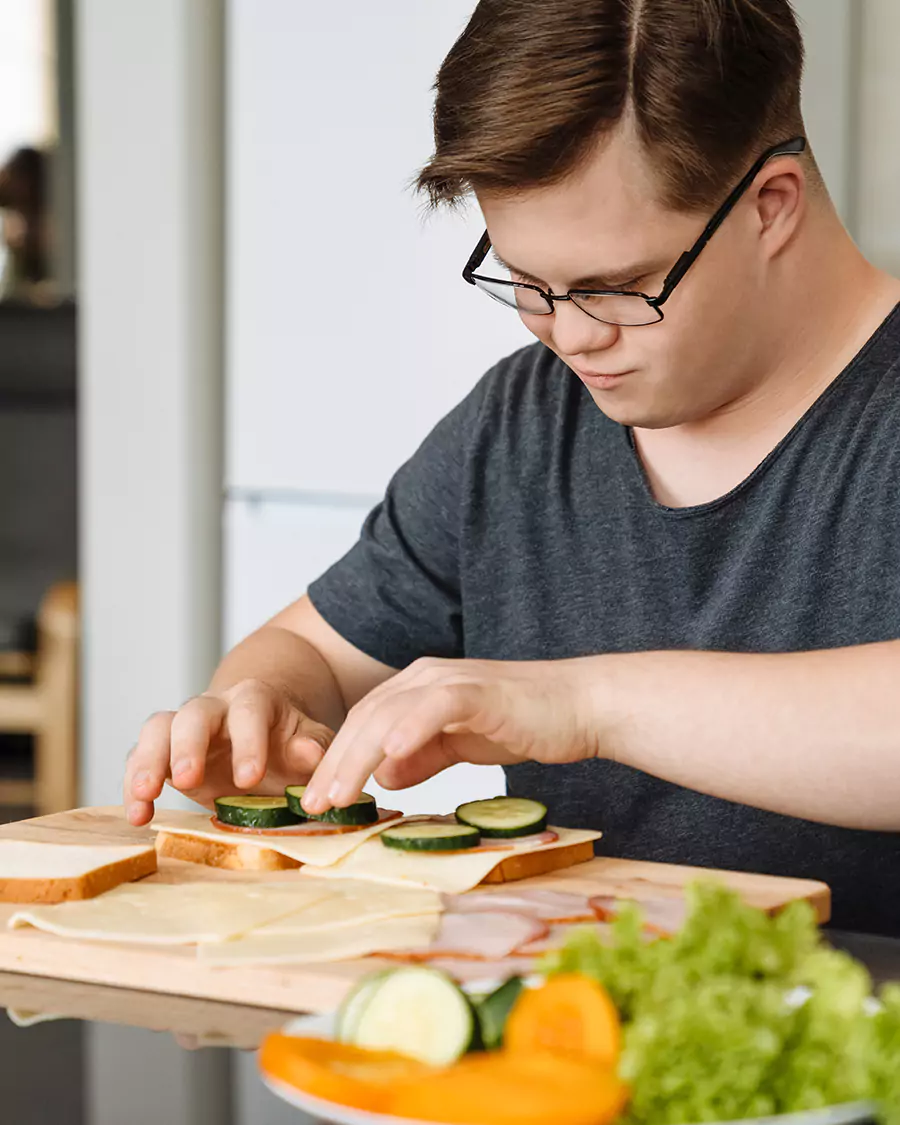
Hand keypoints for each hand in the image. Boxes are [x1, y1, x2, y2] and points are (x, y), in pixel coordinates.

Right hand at [124, 679, 334, 824]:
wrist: (263, 744)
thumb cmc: (286, 744)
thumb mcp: (307, 743)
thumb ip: (312, 747)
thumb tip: (312, 753)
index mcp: (255, 700)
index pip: (249, 710)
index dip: (248, 742)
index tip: (249, 778)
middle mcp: (214, 708)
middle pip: (193, 714)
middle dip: (188, 746)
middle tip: (187, 780)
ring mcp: (184, 729)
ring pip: (157, 730)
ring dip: (147, 762)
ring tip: (146, 795)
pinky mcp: (164, 754)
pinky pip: (139, 760)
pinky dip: (133, 785)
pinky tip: (137, 815)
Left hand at [300, 657, 600, 814]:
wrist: (580, 706)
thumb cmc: (524, 723)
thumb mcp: (461, 745)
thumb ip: (423, 757)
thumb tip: (385, 777)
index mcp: (418, 688)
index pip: (364, 723)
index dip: (336, 760)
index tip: (316, 800)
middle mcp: (427, 677)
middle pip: (367, 718)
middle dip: (335, 763)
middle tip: (314, 805)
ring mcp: (452, 681)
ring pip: (390, 714)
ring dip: (359, 754)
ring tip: (338, 792)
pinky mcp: (479, 691)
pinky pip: (436, 706)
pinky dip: (410, 727)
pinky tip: (390, 753)